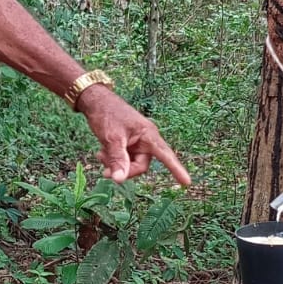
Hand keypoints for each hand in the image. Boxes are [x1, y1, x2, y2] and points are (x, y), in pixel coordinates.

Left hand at [77, 86, 191, 186]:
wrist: (95, 101)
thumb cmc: (107, 114)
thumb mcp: (112, 138)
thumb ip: (117, 159)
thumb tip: (120, 180)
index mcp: (149, 135)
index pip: (166, 155)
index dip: (176, 169)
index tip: (186, 182)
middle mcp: (146, 140)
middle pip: (141, 165)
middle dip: (124, 170)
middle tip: (105, 173)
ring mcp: (137, 143)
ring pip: (131, 164)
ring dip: (116, 164)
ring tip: (101, 155)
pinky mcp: (128, 144)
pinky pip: (124, 159)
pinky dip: (113, 160)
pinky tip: (101, 153)